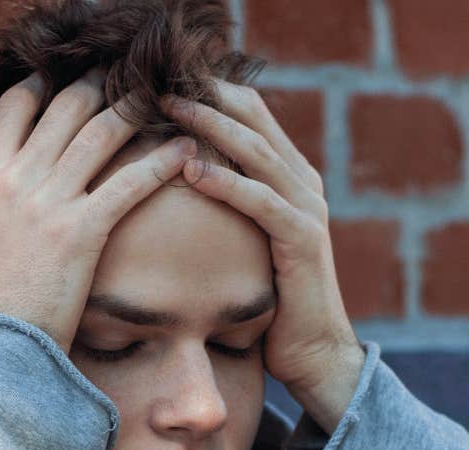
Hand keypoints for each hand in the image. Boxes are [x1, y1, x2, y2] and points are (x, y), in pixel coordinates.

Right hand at [0, 69, 198, 354]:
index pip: (16, 105)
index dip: (45, 82)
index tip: (68, 78)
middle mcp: (17, 177)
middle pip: (64, 106)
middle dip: (99, 83)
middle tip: (127, 76)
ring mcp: (52, 202)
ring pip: (100, 133)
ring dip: (134, 109)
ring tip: (160, 99)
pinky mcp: (84, 231)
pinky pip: (130, 183)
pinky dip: (161, 161)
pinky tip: (185, 149)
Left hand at [160, 82, 364, 427]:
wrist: (313, 353)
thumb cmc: (270, 302)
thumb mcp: (244, 242)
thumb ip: (224, 207)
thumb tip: (172, 183)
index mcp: (288, 175)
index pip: (249, 111)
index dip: (208, 88)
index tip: (159, 78)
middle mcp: (302, 181)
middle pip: (252, 116)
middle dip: (204, 93)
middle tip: (155, 79)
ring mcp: (307, 207)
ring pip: (255, 149)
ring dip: (209, 124)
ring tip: (167, 107)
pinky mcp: (303, 238)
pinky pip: (260, 200)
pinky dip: (225, 181)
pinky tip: (191, 168)